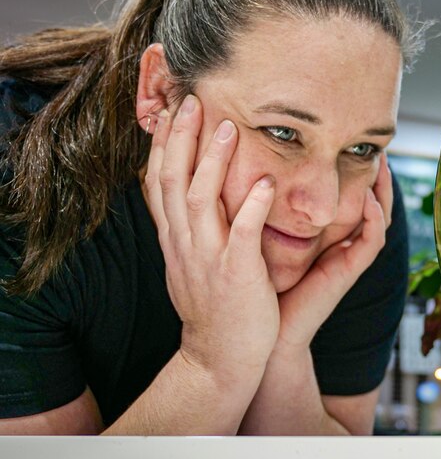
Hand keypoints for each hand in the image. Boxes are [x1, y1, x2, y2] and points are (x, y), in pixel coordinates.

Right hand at [144, 95, 279, 381]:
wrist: (219, 358)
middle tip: (193, 99)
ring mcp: (208, 258)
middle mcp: (185, 243)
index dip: (162, 143)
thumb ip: (188, 226)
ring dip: (213, 162)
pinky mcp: (236, 274)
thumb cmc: (213, 306)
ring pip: (201, 200)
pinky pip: (242, 235)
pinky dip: (250, 207)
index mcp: (175, 238)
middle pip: (173, 180)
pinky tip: (263, 182)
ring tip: (230, 127)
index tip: (170, 108)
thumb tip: (188, 191)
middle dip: (181, 138)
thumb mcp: (189, 261)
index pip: (159, 181)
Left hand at [272, 153, 393, 350]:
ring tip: (381, 161)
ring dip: (383, 189)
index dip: (351, 166)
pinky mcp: (347, 273)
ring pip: (378, 217)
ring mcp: (346, 257)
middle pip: (370, 199)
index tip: (347, 136)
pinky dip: (373, 219)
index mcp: (322, 233)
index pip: (346, 192)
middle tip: (376, 141)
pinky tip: (367, 197)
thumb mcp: (258, 236)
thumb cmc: (255, 284)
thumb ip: (262, 208)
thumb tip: (249, 169)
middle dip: (375, 171)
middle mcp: (339, 242)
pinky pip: (371, 242)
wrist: (259, 333)